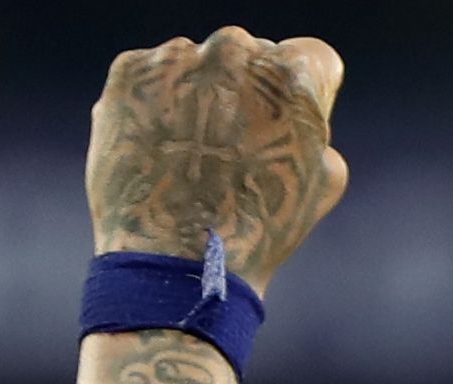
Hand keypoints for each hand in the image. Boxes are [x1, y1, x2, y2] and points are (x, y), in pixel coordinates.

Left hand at [87, 28, 347, 295]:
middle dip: (246, 92)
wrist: (176, 263)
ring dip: (196, 96)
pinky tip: (160, 149)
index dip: (301, 97)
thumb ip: (318, 131)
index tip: (284, 125)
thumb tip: (301, 119)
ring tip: (190, 156)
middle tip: (234, 146)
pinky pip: (151, 76)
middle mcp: (234, 51)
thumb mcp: (323, 183)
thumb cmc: (258, 230)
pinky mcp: (129, 73)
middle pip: (249, 56)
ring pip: (196, 64)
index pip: (309, 59)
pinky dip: (156, 104)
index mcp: (292, 74)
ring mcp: (177, 57)